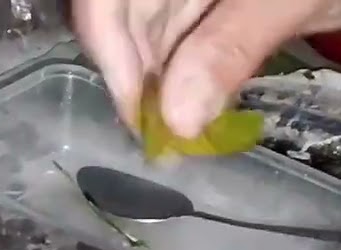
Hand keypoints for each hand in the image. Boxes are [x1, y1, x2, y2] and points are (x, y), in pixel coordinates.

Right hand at [72, 0, 340, 137]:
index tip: (138, 113)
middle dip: (135, 81)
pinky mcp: (193, 8)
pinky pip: (167, 47)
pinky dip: (177, 84)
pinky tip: (193, 113)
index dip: (110, 53)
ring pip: (139, 40)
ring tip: (181, 139)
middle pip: (116, 21)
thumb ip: (231, 47)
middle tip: (165, 145)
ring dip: (155, 91)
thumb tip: (176, 121)